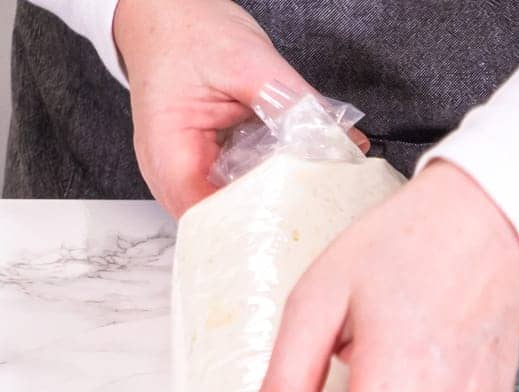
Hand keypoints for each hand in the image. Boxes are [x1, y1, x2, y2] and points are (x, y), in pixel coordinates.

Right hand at [113, 0, 367, 214]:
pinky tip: (301, 179)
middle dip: (270, 221)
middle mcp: (170, 170)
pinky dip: (270, 184)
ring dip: (273, 205)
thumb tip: (338, 139)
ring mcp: (187, 169)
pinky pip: (239, 187)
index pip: (209, 215)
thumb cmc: (188, 31)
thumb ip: (292, 103)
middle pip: (221, 221)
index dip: (254, 227)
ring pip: (233, 207)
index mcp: (168, 149)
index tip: (298, 223)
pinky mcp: (206, 162)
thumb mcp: (247, 61)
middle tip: (319, 217)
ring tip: (315, 200)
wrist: (164, 11)